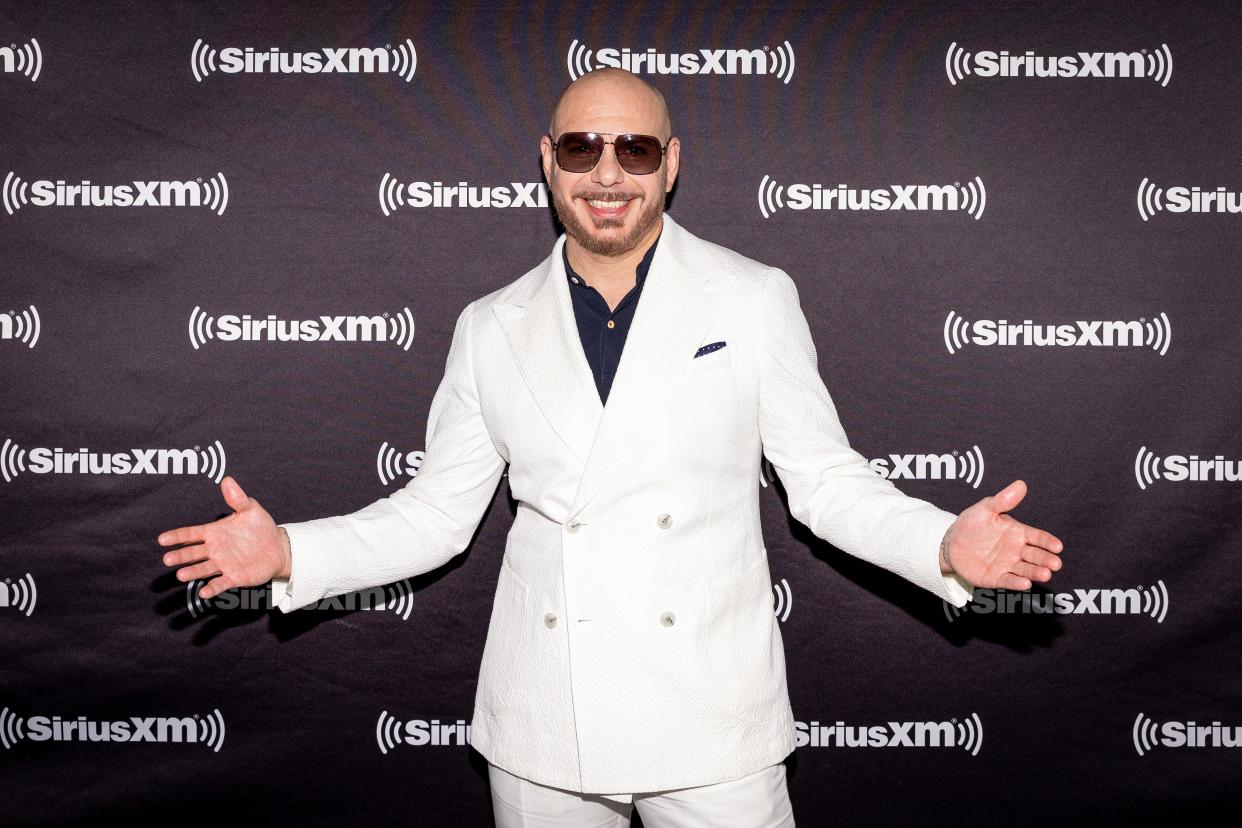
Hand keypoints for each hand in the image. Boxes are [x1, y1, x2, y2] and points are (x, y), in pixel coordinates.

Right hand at [157, 475, 291, 600]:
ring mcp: (223, 564)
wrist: (278, 547)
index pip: (191, 534)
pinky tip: (204, 592)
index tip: (162, 539)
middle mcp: (214, 550)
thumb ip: (237, 498)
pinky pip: (220, 583)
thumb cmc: (261, 527)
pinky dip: (212, 588)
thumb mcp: (250, 509)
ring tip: (180, 575)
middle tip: (167, 559)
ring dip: (192, 572)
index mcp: (214, 532)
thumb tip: (227, 480)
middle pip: (192, 553)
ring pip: (203, 569)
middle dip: (180, 556)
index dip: (177, 536)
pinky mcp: (234, 577)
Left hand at [941, 479, 1062, 590]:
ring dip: (1036, 572)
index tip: (1058, 546)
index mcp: (1018, 532)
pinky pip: (1008, 580)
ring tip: (1045, 574)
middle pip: (1036, 555)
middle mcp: (1017, 550)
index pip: (1037, 537)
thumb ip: (1003, 500)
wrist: (952, 542)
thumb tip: (1020, 484)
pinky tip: (1025, 584)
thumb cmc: (972, 524)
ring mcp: (1008, 565)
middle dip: (1046, 559)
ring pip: (1026, 569)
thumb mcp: (985, 508)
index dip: (1048, 541)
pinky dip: (1017, 583)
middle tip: (1056, 563)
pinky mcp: (996, 577)